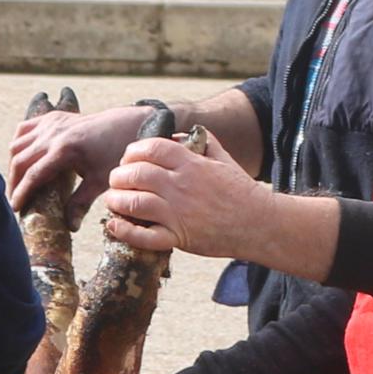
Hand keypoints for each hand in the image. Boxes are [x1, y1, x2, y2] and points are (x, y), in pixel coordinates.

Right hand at [7, 100, 166, 207]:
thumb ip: (81, 203)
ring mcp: (51, 123)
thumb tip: (70, 228)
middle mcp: (53, 134)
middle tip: (14, 200)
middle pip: (20, 160)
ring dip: (14, 163)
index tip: (15, 209)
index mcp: (65, 150)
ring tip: (17, 182)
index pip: (33, 175)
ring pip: (18, 144)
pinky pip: (25, 129)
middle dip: (13, 182)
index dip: (21, 193)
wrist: (128, 126)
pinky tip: (22, 158)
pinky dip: (19, 144)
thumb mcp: (101, 181)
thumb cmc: (116, 154)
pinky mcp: (53, 117)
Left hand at [100, 133, 262, 258]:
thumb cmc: (241, 191)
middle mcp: (182, 186)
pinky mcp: (179, 238)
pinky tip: (114, 225)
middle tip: (117, 181)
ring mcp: (179, 213)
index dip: (133, 152)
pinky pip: (144, 236)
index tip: (128, 159)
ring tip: (113, 200)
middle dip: (119, 176)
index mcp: (192, 164)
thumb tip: (178, 136)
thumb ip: (202, 142)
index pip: (151, 149)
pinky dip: (124, 231)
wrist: (259, 224)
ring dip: (117, 200)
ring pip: (135, 203)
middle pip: (136, 174)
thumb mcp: (224, 158)